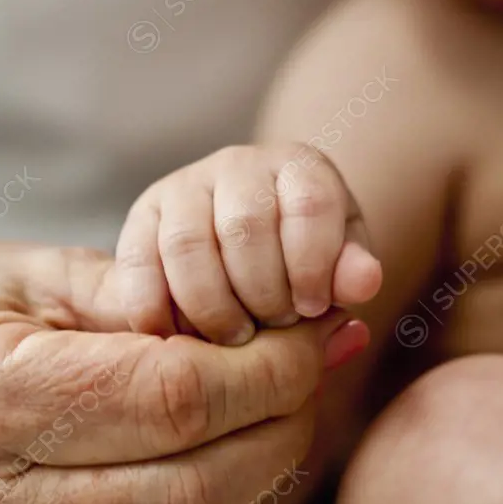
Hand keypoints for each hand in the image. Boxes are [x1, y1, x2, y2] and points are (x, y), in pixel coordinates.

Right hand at [0, 242, 366, 503]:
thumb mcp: (34, 275)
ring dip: (263, 485)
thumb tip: (270, 323)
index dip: (262, 372)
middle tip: (302, 381)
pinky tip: (219, 484)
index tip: (303, 342)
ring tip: (265, 424)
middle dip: (279, 429)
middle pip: (189, 490)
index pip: (163, 399)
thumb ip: (137, 289)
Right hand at [115, 143, 381, 345]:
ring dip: (211, 306)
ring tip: (231, 338)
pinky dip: (157, 308)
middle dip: (261, 294)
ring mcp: (181, 189)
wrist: (241, 253)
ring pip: (187, 246)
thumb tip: (363, 283)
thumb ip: (350, 275)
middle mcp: (237, 166)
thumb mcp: (337, 265)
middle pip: (244, 228)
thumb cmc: (300, 262)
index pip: (310, 204)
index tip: (313, 309)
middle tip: (271, 330)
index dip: (312, 265)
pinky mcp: (140, 220)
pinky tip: (179, 336)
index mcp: (298, 167)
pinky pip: (139, 263)